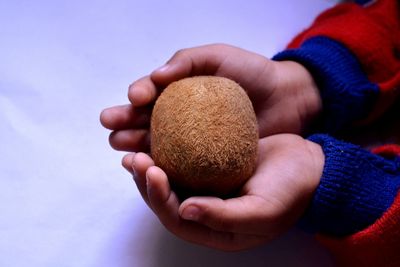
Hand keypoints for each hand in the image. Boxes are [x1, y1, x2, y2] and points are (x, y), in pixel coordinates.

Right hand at [100, 43, 321, 152]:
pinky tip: (150, 167)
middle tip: (111, 126)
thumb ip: (186, 62)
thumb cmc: (252, 72)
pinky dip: (163, 165)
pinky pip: (180, 163)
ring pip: (157, 142)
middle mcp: (181, 115)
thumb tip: (156, 76)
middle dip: (125, 122)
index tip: (135, 98)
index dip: (138, 95)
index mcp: (179, 90)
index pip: (151, 92)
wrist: (286, 98)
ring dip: (135, 145)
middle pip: (146, 120)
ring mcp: (192, 138)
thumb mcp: (218, 56)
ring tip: (121, 147)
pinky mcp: (205, 158)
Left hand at [123, 134, 323, 250]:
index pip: (178, 220)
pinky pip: (186, 162)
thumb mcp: (263, 210)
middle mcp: (209, 212)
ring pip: (173, 182)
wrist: (310, 165)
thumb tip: (185, 211)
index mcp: (218, 229)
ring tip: (135, 152)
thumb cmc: (292, 191)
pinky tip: (158, 139)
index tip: (152, 172)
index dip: (160, 199)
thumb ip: (225, 217)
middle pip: (168, 201)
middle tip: (134, 160)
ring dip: (152, 169)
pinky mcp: (213, 167)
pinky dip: (171, 153)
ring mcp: (210, 188)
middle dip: (148, 183)